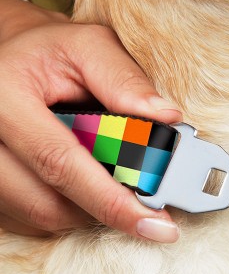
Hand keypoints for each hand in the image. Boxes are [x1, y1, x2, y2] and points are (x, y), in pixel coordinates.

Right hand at [0, 0, 181, 241]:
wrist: (6, 58)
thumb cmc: (49, 52)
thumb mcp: (88, 47)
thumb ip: (125, 80)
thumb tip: (167, 119)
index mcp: (4, 97)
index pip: (61, 163)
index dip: (113, 201)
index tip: (157, 226)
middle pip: (48, 204)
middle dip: (106, 210)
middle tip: (147, 208)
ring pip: (41, 217)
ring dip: (88, 210)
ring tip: (111, 183)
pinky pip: (30, 220)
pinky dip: (67, 210)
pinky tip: (83, 186)